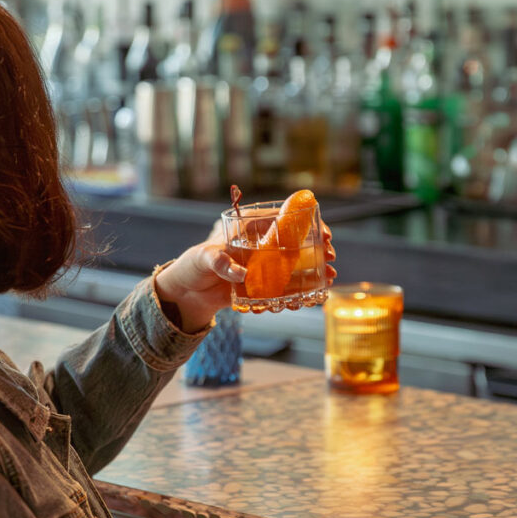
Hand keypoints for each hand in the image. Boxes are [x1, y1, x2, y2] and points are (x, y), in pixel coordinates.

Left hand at [154, 219, 337, 333]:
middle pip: (297, 241)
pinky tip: (310, 299)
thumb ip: (220, 262)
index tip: (324, 234)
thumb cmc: (192, 266)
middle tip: (330, 259)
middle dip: (318, 250)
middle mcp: (260, 244)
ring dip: (314, 273)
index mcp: (249, 226)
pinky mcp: (262, 285)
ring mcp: (263, 265)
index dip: (308, 224)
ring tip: (327, 281)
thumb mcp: (204, 258)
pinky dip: (299, 292)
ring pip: (296, 265)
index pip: (284, 218)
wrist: (186, 293)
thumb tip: (241, 273)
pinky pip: (285, 287)